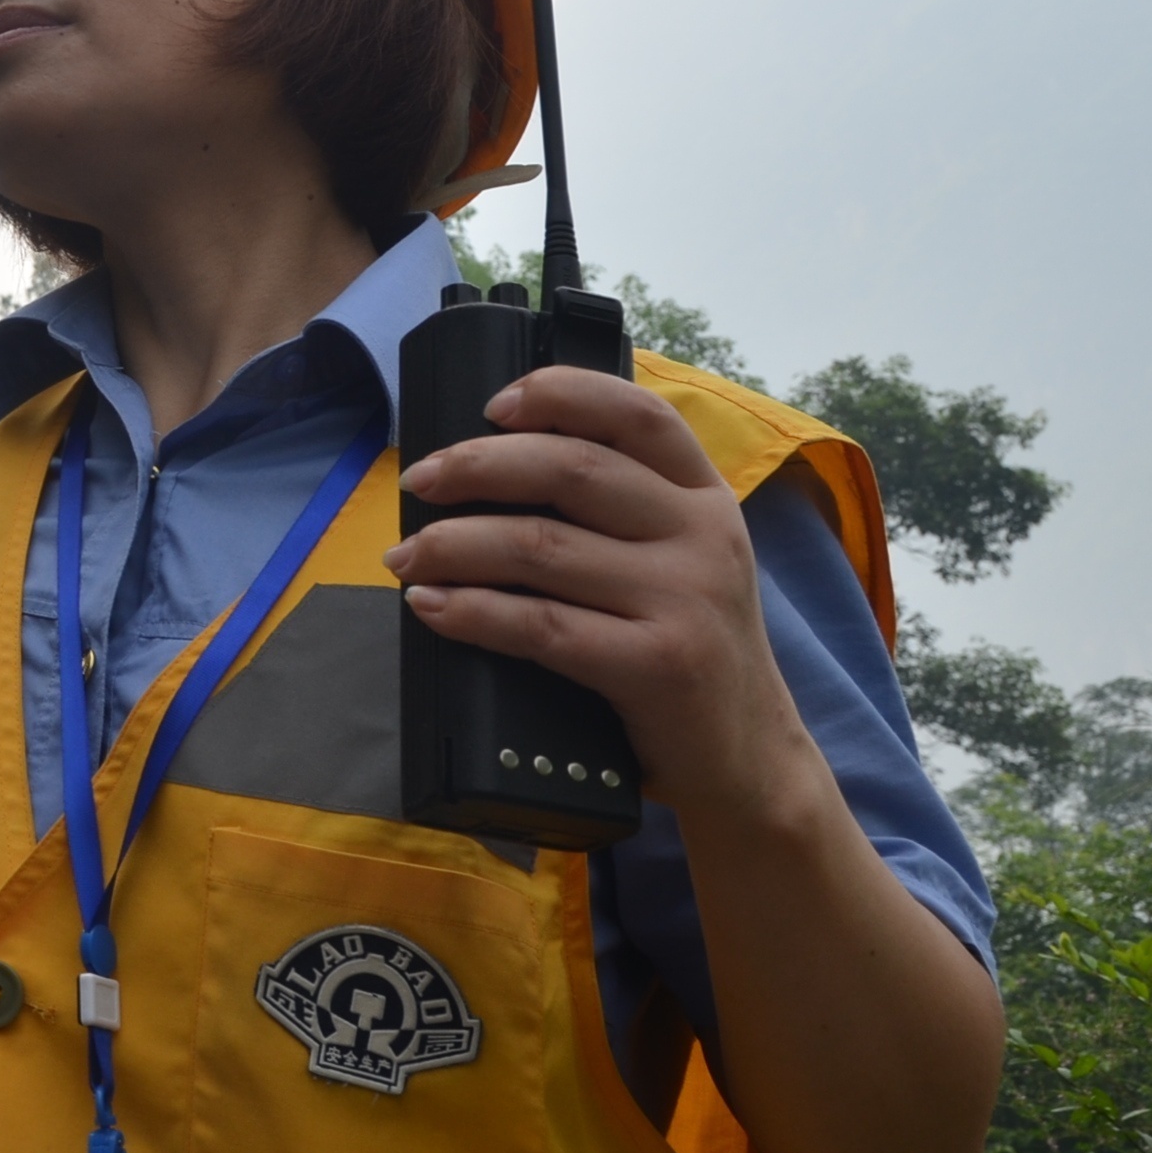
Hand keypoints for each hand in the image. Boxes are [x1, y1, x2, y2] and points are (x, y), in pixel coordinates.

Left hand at [382, 367, 824, 827]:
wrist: (747, 760)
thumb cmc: (683, 647)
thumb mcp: (677, 560)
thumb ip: (620, 511)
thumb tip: (488, 469)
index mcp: (705, 496)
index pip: (637, 414)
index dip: (560, 393)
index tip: (491, 405)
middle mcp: (704, 535)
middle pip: (570, 468)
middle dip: (475, 466)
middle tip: (417, 483)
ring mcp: (686, 598)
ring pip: (540, 546)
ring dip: (452, 545)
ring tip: (404, 557)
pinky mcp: (659, 665)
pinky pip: (541, 625)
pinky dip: (471, 612)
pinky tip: (430, 607)